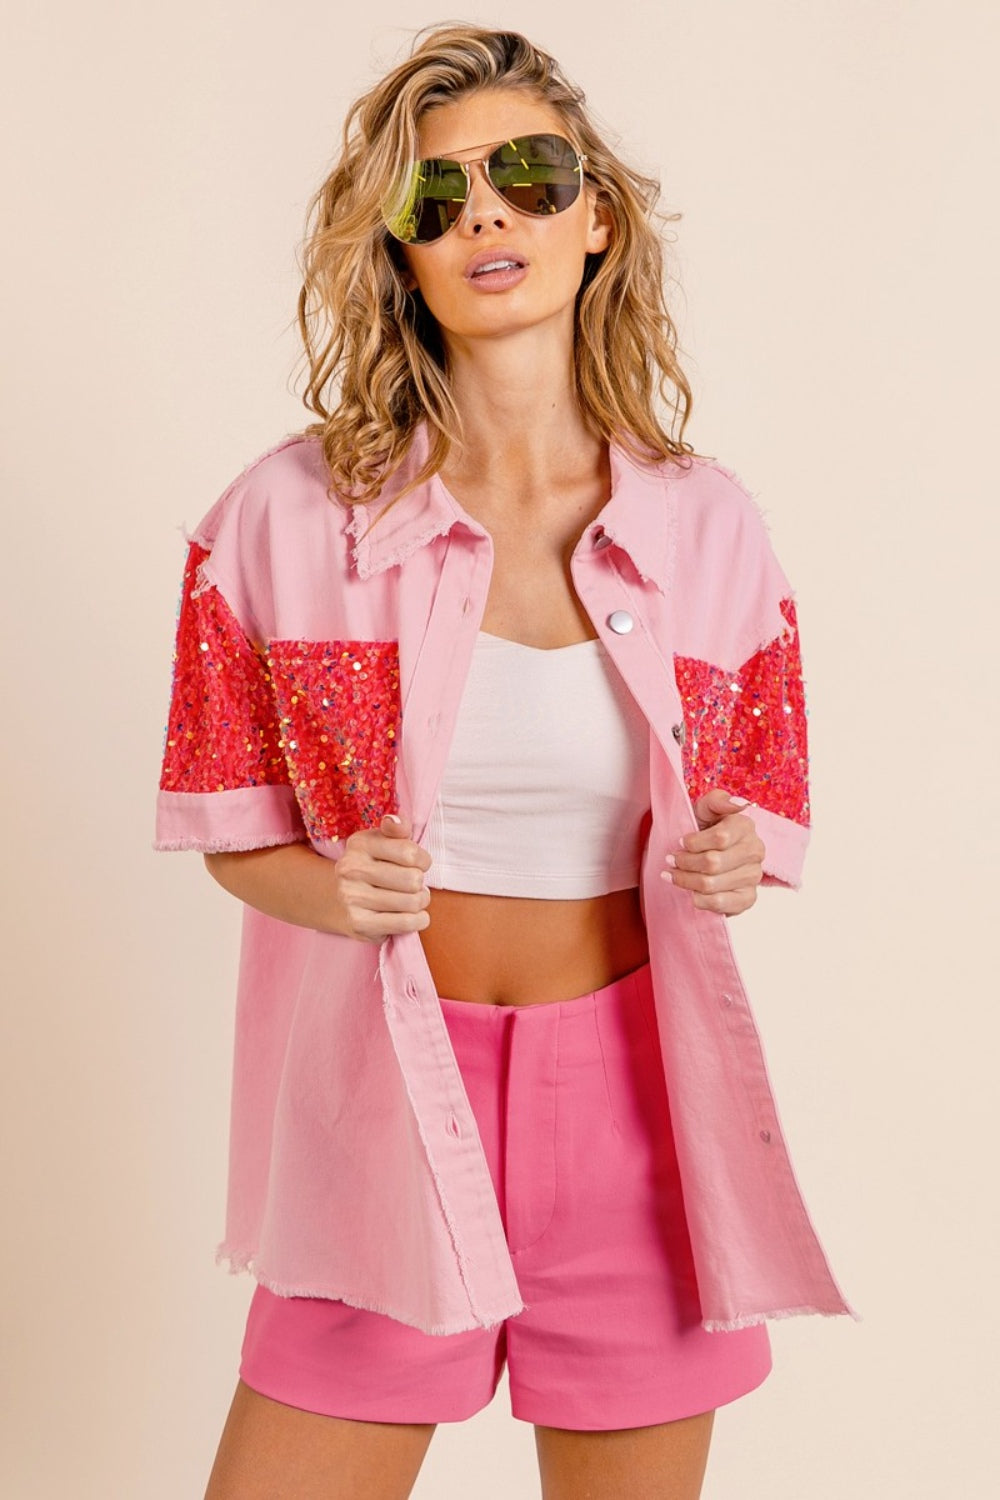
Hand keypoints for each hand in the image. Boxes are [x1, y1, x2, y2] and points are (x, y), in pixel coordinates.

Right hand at [331, 813, 431, 942]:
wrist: (341, 900)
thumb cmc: (375, 866)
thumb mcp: (384, 841)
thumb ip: (397, 828)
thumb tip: (395, 822)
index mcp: (359, 844)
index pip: (410, 852)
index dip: (423, 860)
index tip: (418, 864)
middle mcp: (351, 870)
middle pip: (413, 880)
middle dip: (420, 884)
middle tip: (413, 885)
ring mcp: (352, 898)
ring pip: (412, 902)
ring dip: (420, 902)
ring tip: (411, 899)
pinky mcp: (359, 924)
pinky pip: (406, 923)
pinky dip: (418, 920)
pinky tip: (411, 915)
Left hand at [662, 788, 764, 916]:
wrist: (707, 855)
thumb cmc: (703, 830)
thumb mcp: (704, 810)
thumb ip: (716, 801)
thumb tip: (738, 804)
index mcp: (745, 826)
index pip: (720, 838)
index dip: (693, 843)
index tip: (680, 843)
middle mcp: (755, 850)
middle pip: (713, 863)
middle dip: (685, 863)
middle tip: (670, 860)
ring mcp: (754, 876)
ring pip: (711, 884)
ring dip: (686, 881)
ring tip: (674, 875)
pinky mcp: (748, 898)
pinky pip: (720, 903)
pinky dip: (699, 900)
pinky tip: (691, 892)